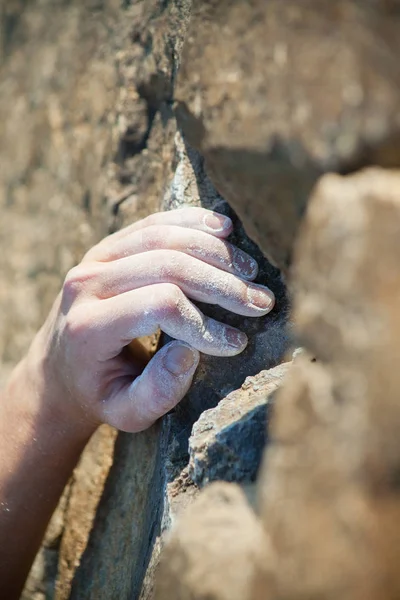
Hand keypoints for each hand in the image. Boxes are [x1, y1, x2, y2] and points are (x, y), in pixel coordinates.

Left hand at [29, 208, 274, 434]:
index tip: (237, 342)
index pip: (160, 305)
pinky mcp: (107, 246)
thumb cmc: (99, 393)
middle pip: (166, 265)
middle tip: (261, 301)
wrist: (60, 368)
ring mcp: (95, 258)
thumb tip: (191, 352)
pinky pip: (154, 223)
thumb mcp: (125, 412)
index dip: (205, 322)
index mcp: (88, 326)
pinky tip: (225, 229)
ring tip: (251, 271)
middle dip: (222, 284)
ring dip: (215, 251)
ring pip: (163, 237)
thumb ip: (158, 391)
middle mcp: (86, 284)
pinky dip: (193, 222)